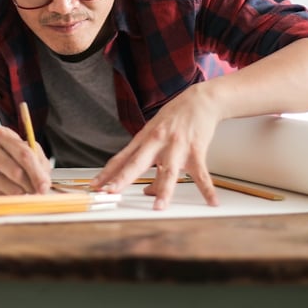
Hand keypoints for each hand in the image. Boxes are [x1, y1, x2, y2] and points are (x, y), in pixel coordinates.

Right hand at [0, 126, 50, 195]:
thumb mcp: (14, 147)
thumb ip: (34, 158)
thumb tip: (45, 181)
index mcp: (0, 135)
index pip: (25, 153)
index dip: (38, 172)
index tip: (46, 184)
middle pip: (17, 172)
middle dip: (33, 184)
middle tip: (40, 191)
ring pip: (11, 188)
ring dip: (23, 192)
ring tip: (22, 189)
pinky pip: (1, 198)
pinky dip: (9, 198)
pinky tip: (5, 191)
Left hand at [90, 83, 221, 209]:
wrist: (200, 100)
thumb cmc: (175, 118)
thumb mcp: (156, 135)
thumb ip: (149, 163)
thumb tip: (147, 191)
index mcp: (145, 138)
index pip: (122, 158)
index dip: (107, 173)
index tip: (95, 186)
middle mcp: (158, 142)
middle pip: (137, 163)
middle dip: (123, 178)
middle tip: (111, 192)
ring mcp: (177, 146)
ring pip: (168, 172)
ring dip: (163, 191)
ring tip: (158, 207)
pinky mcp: (196, 149)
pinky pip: (201, 173)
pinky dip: (207, 189)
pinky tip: (211, 201)